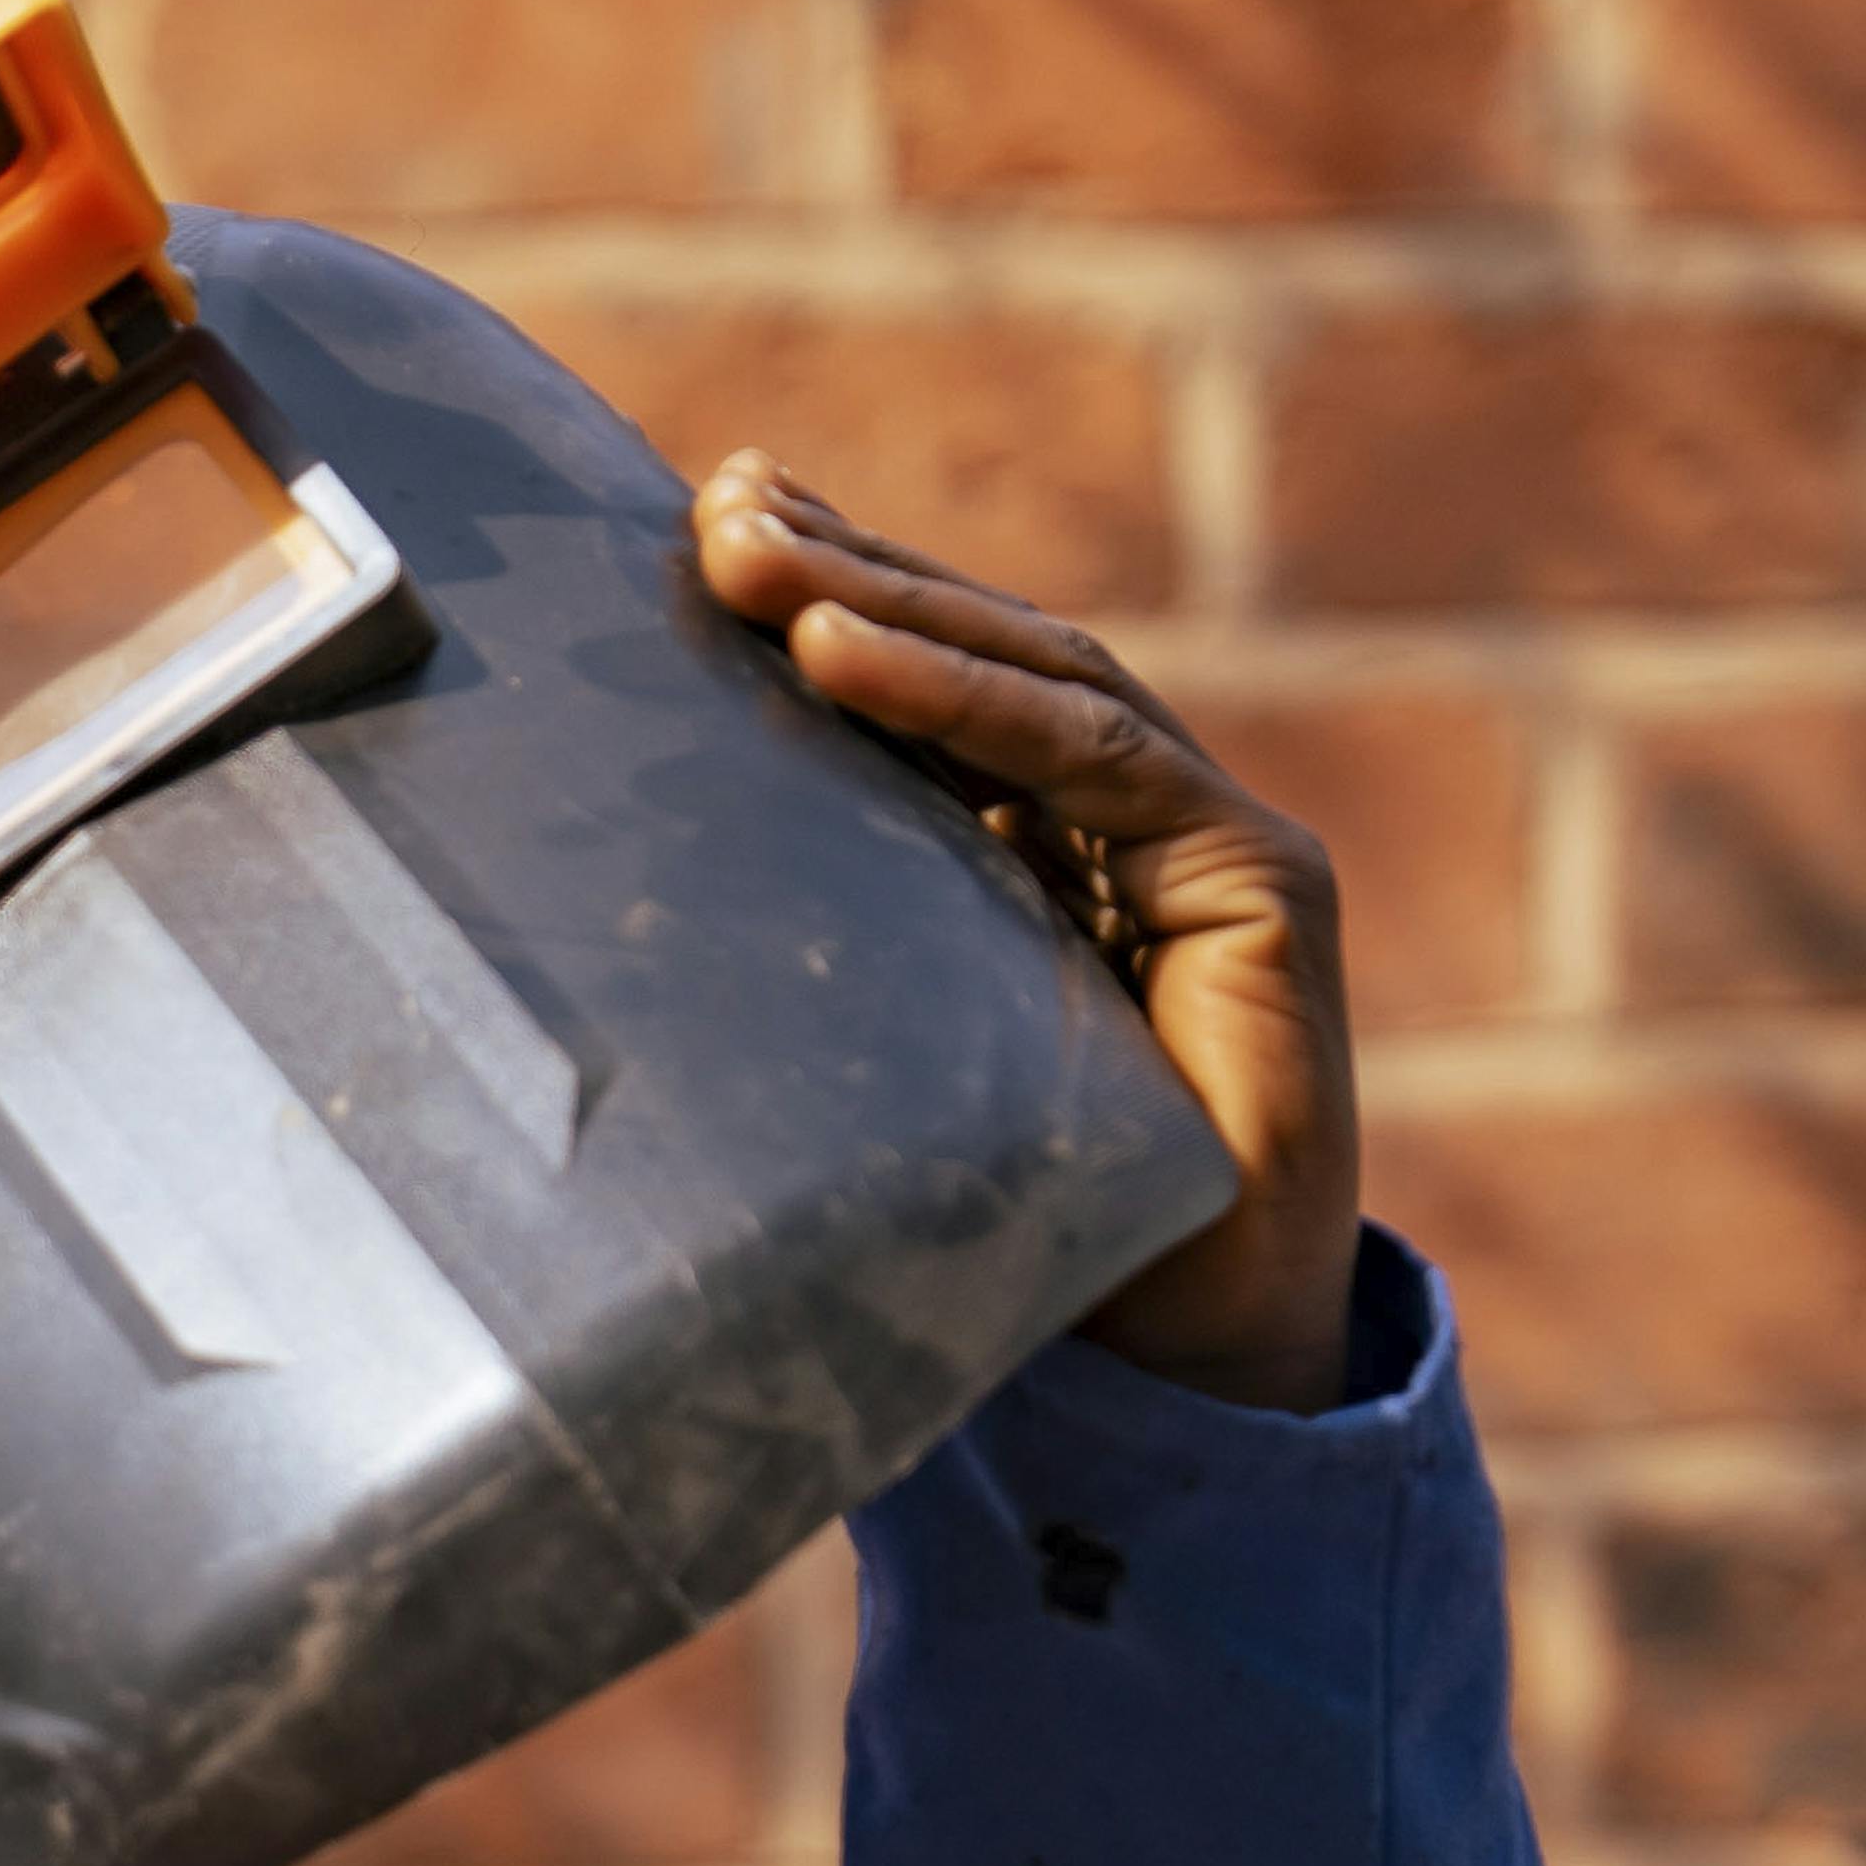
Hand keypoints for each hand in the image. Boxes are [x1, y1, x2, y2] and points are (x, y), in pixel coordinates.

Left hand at [691, 452, 1368, 1410]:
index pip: (933, 693)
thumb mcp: (879, 1073)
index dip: (831, 598)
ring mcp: (1204, 840)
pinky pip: (1095, 759)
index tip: (704, 523)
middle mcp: (1130, 824)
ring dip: (885, 604)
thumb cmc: (1024, 1237)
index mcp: (1043, 854)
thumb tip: (610, 927)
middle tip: (710, 503)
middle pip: (979, 656)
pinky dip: (965, 700)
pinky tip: (837, 655)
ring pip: (1035, 678)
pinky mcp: (1256, 883)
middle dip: (845, 568)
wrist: (1187, 1362)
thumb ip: (814, 972)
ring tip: (749, 558)